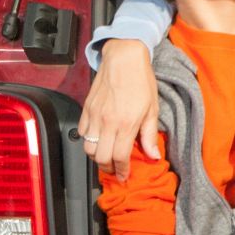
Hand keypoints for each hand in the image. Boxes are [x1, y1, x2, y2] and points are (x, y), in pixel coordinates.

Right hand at [82, 40, 161, 178]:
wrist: (123, 58)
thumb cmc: (141, 81)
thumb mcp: (152, 109)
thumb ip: (149, 135)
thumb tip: (153, 155)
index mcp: (126, 124)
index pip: (120, 157)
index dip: (122, 171)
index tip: (124, 176)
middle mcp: (107, 122)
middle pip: (100, 157)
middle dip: (108, 168)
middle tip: (115, 169)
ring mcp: (94, 116)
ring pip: (87, 148)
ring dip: (96, 156)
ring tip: (106, 157)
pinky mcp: (86, 109)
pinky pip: (81, 132)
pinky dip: (87, 141)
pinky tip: (97, 140)